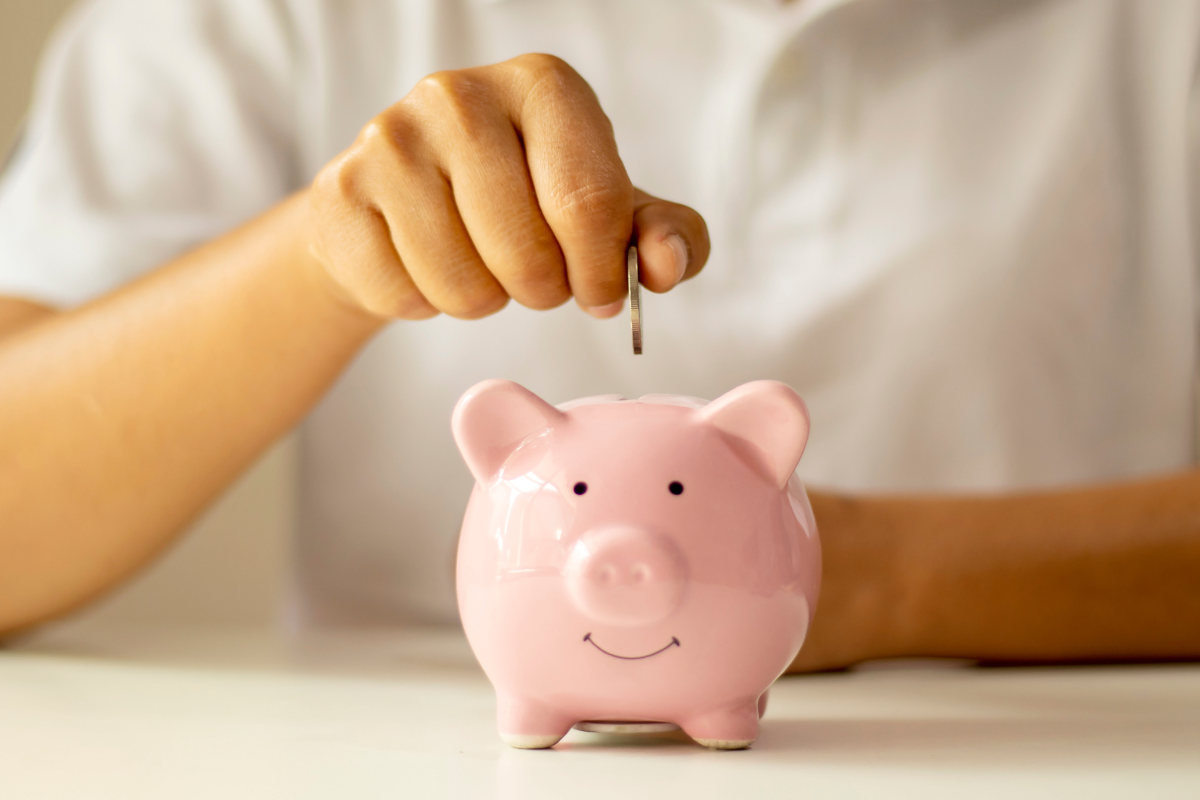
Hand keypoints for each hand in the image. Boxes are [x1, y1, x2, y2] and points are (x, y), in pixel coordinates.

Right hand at [308, 53, 709, 319]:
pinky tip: (423, 262)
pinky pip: (406, 297)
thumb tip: (668, 265)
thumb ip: (663, 235)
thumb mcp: (606, 212)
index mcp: (543, 87)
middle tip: (530, 271)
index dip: (601, 272)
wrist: (403, 208)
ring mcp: (390, 140)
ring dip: (483, 299)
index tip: (598, 290)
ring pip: (465, 287)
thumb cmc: (521, 205)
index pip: (590, 203)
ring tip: (476, 261)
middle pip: (527, 254)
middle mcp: (460, 95)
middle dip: (541, 290)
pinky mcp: (340, 192)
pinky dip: (425, 304)